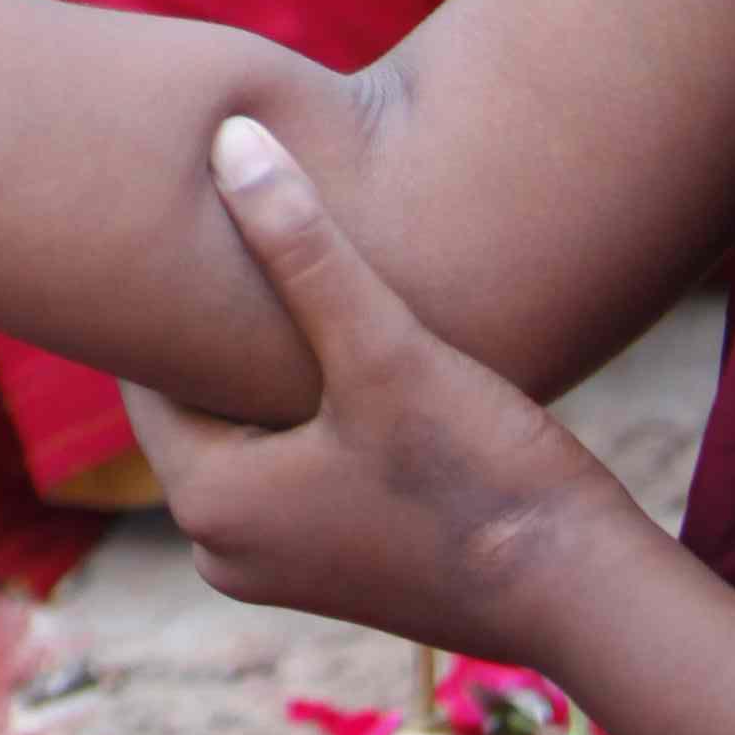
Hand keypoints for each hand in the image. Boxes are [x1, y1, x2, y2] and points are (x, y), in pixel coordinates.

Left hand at [122, 115, 636, 669]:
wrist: (587, 592)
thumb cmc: (483, 475)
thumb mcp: (384, 349)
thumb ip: (300, 248)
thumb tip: (228, 142)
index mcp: (208, 503)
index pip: (147, 373)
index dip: (168, 295)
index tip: (187, 222)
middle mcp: (221, 548)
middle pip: (193, 403)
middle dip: (219, 333)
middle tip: (241, 238)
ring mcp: (275, 567)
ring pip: (242, 432)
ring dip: (265, 370)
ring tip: (297, 287)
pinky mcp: (330, 566)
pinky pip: (284, 467)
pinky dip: (301, 413)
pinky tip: (344, 357)